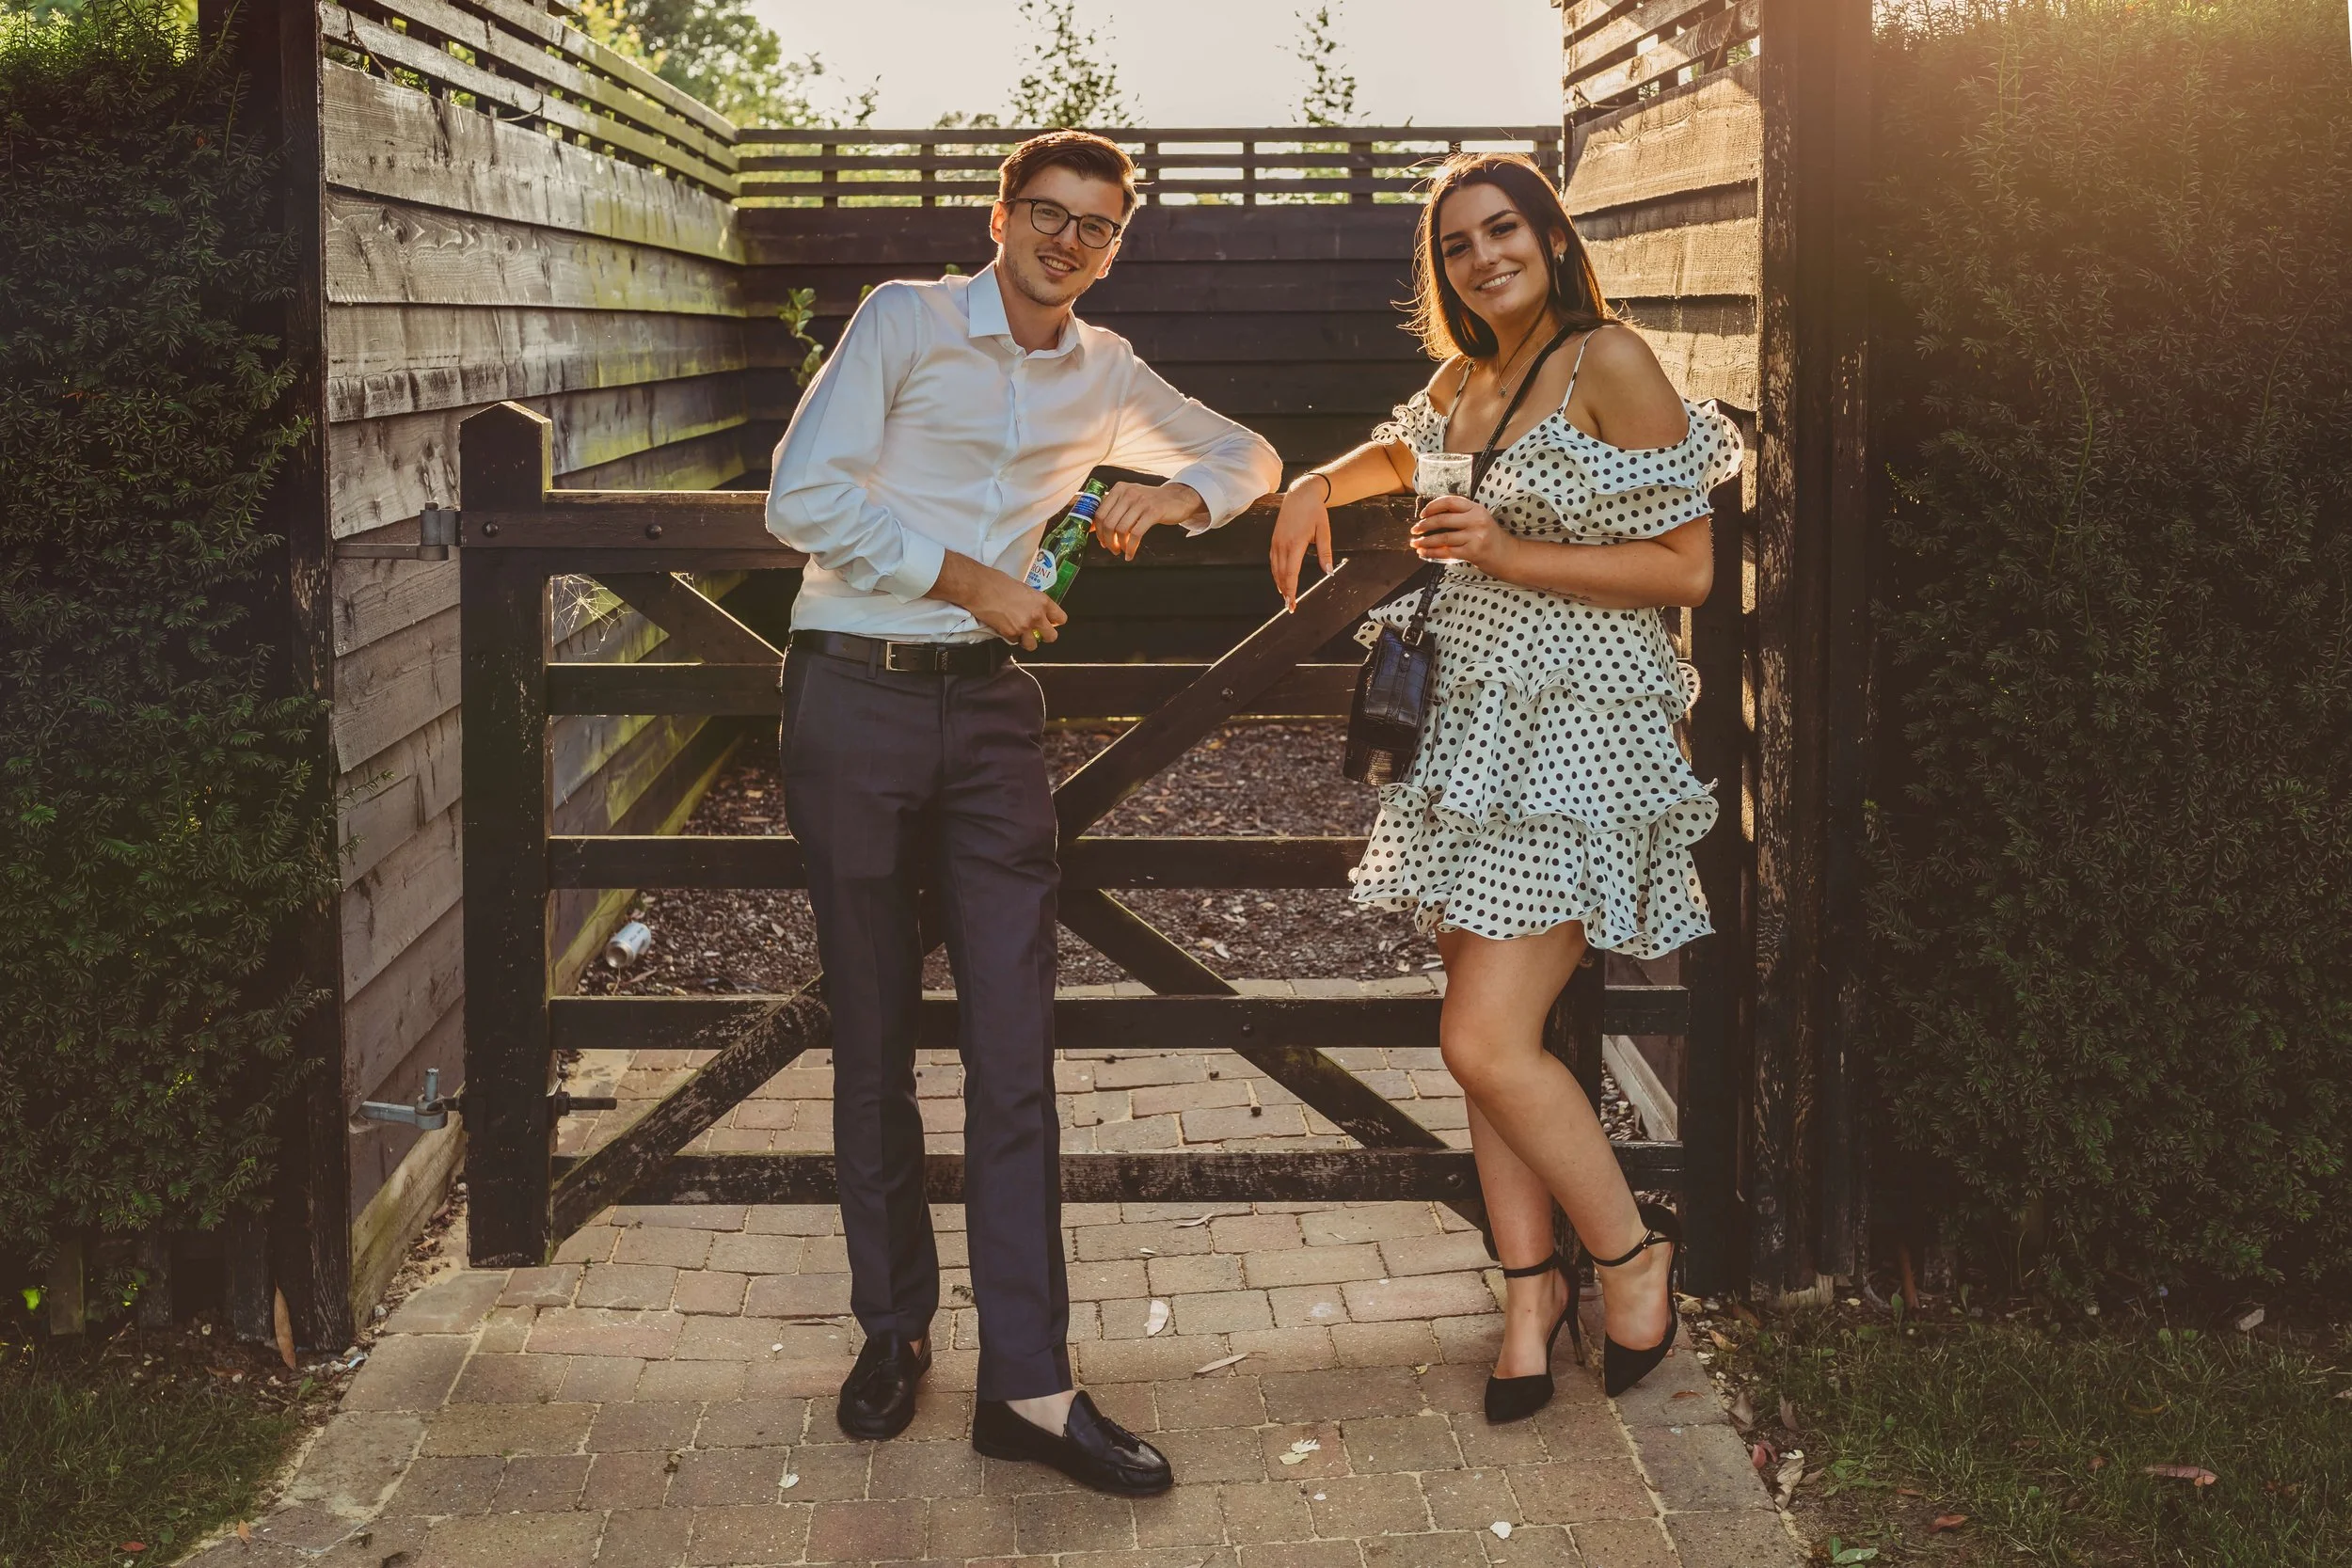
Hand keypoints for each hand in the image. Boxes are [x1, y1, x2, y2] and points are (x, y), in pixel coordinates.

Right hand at [966, 570, 1067, 650]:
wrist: (981, 589)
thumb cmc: (999, 583)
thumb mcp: (1024, 589)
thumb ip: (1034, 601)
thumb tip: (1037, 609)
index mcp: (1042, 601)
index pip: (1061, 618)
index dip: (1055, 622)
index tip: (1050, 622)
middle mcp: (1037, 615)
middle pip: (1052, 637)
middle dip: (1045, 636)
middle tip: (1037, 632)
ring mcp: (1024, 626)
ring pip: (1033, 645)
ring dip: (1027, 641)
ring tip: (1020, 633)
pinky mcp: (1010, 634)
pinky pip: (1015, 642)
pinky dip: (1011, 637)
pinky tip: (1005, 627)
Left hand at [1093, 480, 1204, 559]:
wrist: (1177, 498)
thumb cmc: (1151, 502)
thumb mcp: (1130, 499)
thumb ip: (1113, 509)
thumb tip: (1091, 527)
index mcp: (1119, 489)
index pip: (1100, 513)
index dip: (1098, 531)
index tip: (1102, 541)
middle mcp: (1128, 493)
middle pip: (1108, 523)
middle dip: (1108, 541)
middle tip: (1112, 549)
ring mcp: (1141, 502)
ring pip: (1121, 529)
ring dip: (1119, 545)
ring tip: (1122, 551)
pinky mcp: (1153, 512)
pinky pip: (1136, 534)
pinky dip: (1131, 547)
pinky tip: (1130, 554)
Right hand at [1270, 478, 1335, 611]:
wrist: (1301, 493)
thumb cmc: (1315, 511)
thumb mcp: (1324, 531)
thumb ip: (1325, 553)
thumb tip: (1328, 571)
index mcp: (1295, 544)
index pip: (1291, 574)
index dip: (1291, 591)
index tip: (1292, 603)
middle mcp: (1282, 544)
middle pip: (1281, 575)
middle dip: (1285, 592)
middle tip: (1290, 606)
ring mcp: (1276, 542)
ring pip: (1275, 569)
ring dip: (1279, 584)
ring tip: (1285, 596)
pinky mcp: (1274, 539)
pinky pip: (1273, 561)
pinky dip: (1276, 573)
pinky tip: (1280, 580)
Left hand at [1411, 495, 1518, 574]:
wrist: (1506, 555)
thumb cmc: (1489, 537)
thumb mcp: (1479, 519)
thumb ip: (1460, 515)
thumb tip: (1431, 517)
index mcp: (1476, 508)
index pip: (1450, 501)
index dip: (1433, 506)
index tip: (1423, 513)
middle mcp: (1476, 520)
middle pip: (1443, 519)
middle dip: (1424, 525)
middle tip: (1415, 529)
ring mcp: (1475, 536)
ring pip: (1443, 537)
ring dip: (1425, 541)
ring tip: (1415, 542)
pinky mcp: (1472, 552)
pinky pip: (1447, 551)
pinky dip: (1432, 552)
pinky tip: (1423, 552)